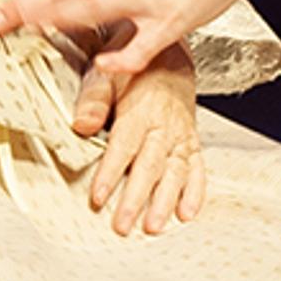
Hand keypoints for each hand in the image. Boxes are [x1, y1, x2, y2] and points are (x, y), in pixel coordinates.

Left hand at [81, 56, 205, 234]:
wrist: (169, 53)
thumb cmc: (133, 68)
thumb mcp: (106, 73)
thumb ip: (93, 99)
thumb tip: (82, 125)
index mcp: (141, 108)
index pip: (124, 145)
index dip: (111, 172)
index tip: (99, 196)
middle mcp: (165, 125)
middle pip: (150, 165)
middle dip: (137, 198)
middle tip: (123, 225)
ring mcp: (181, 135)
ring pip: (175, 172)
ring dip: (165, 201)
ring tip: (154, 227)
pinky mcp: (192, 141)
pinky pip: (198, 168)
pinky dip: (195, 191)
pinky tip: (186, 213)